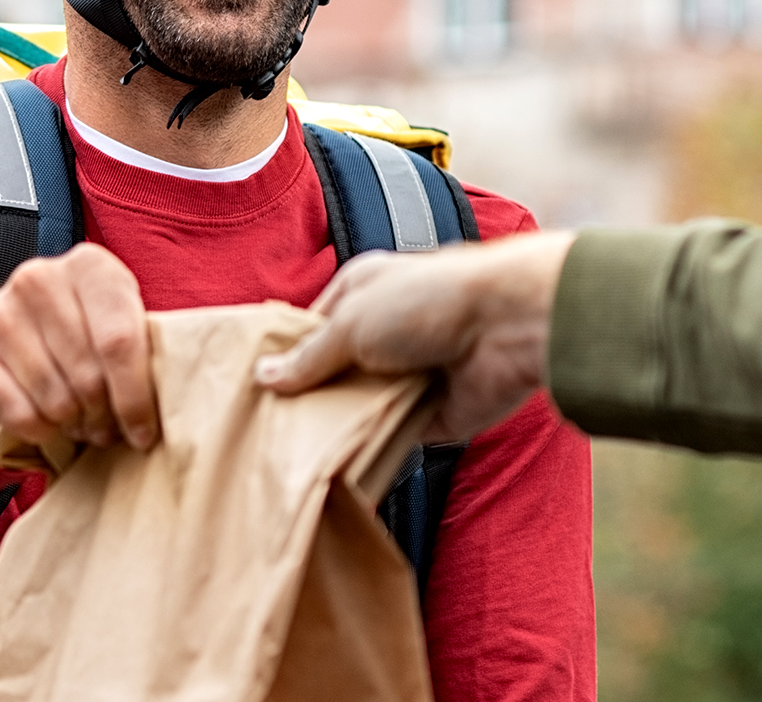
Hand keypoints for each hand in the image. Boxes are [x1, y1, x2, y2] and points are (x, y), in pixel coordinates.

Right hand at [0, 243, 159, 450]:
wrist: (10, 337)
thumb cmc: (86, 334)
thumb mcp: (120, 323)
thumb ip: (146, 347)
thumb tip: (184, 395)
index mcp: (90, 266)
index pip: (120, 341)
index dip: (135, 398)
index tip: (144, 434)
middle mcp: (40, 278)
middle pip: (87, 375)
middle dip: (105, 417)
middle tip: (110, 432)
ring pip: (54, 399)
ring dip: (75, 426)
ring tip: (84, 425)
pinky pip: (18, 413)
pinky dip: (40, 431)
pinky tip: (51, 425)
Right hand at [254, 232, 573, 441]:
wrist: (510, 328)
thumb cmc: (431, 301)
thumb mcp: (352, 321)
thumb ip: (310, 355)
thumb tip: (264, 377)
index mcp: (363, 292)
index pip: (312, 328)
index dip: (285, 357)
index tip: (251, 391)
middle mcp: (385, 332)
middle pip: (335, 372)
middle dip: (308, 398)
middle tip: (263, 432)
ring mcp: (409, 375)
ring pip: (360, 409)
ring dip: (339, 428)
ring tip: (290, 456)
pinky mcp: (432, 415)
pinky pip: (392, 439)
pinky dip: (373, 451)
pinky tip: (336, 469)